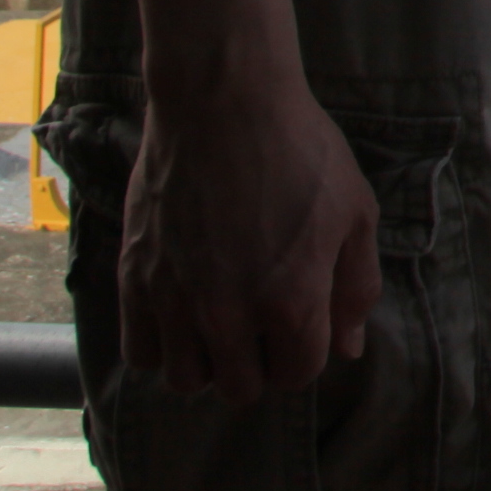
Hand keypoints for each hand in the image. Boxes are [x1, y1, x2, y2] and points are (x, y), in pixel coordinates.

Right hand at [116, 70, 378, 400]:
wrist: (223, 102)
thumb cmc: (300, 150)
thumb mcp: (355, 212)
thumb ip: (356, 286)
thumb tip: (349, 346)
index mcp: (291, 302)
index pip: (298, 375)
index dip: (306, 355)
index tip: (304, 326)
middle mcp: (228, 315)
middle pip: (241, 388)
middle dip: (260, 364)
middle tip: (263, 326)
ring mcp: (175, 300)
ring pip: (187, 380)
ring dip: (209, 363)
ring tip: (221, 324)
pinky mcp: (134, 280)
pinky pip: (139, 353)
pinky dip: (161, 347)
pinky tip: (181, 316)